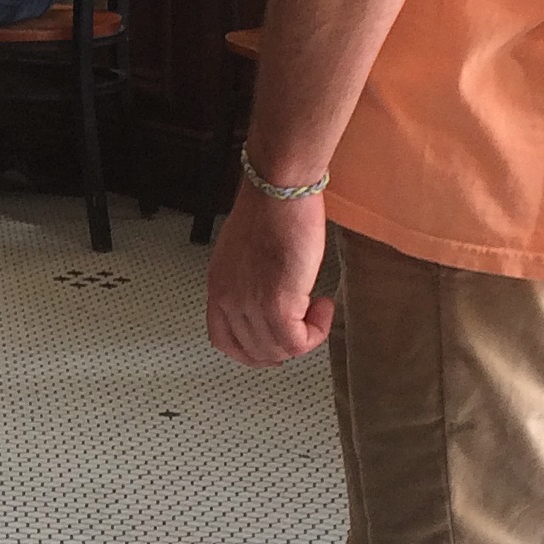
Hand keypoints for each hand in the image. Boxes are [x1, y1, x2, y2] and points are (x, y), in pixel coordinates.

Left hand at [206, 181, 334, 366]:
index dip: (252, 350)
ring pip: (277, 351)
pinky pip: (297, 342)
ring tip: (317, 309)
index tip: (274, 343)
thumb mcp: (246, 253)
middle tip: (305, 328)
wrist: (279, 190)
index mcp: (218, 286)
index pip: (223, 341)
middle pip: (253, 352)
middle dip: (284, 347)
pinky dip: (316, 332)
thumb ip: (250, 281)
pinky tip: (324, 306)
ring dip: (305, 338)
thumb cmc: (269, 210)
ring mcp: (250, 304)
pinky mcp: (276, 304)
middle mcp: (228, 299)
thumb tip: (270, 300)